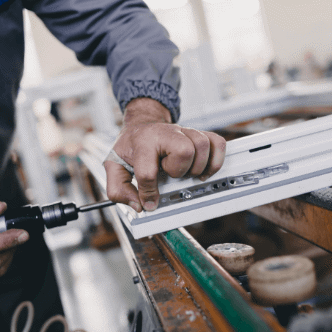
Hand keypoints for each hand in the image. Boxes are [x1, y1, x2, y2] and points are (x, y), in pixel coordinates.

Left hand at [104, 98, 225, 211]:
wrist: (141, 125)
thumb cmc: (131, 146)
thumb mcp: (114, 166)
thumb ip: (118, 189)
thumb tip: (138, 205)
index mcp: (142, 143)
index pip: (148, 171)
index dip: (149, 192)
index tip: (150, 202)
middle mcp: (165, 133)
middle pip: (184, 151)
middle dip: (179, 171)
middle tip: (171, 175)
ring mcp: (184, 131)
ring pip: (202, 145)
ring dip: (197, 166)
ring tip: (186, 173)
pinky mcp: (198, 133)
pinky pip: (217, 143)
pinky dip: (215, 160)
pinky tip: (204, 169)